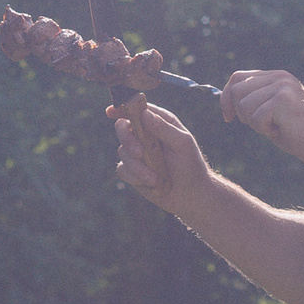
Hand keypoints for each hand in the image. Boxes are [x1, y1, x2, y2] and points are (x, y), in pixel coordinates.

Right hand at [110, 95, 209, 215]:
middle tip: (140, 153)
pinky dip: (136, 177)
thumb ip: (164, 128)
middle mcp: (145, 135)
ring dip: (138, 167)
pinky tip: (151, 183)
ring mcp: (137, 153)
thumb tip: (144, 113)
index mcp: (159, 122)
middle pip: (122, 128)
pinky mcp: (133, 171)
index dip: (123, 107)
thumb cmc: (191, 166)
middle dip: (128, 140)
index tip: (111, 112)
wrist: (191, 195)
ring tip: (156, 178)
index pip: (137, 109)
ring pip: (122, 152)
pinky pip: (123, 170)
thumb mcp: (183, 144)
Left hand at [220, 69, 303, 168]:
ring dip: (255, 124)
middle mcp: (278, 77)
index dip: (227, 97)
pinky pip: (256, 118)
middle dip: (241, 114)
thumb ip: (256, 102)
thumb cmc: (300, 132)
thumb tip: (227, 102)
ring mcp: (281, 86)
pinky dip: (265, 130)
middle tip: (262, 126)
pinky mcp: (283, 99)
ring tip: (276, 127)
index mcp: (276, 77)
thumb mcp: (274, 112)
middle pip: (237, 91)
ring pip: (244, 106)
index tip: (228, 117)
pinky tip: (282, 130)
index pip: (238, 78)